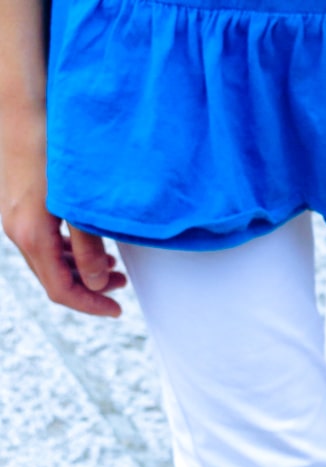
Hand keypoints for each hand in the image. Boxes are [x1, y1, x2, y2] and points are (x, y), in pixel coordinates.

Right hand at [0, 119, 124, 316]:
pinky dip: (67, 251)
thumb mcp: (77, 205)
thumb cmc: (51, 150)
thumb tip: (100, 283)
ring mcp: (14, 217)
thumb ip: (89, 247)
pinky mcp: (18, 205)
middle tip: (123, 286)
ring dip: (80, 269)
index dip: (91, 305)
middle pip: (53, 279)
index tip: (117, 310)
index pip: (60, 290)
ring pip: (48, 261)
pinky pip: (42, 241)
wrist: (19, 108)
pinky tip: (88, 243)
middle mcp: (17, 231)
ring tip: (114, 266)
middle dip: (90, 288)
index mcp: (31, 235)